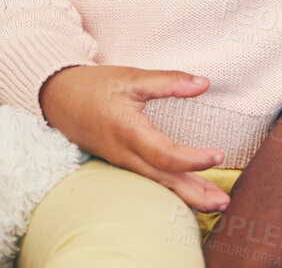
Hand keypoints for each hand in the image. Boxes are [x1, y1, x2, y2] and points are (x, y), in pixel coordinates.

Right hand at [39, 63, 229, 210]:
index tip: (218, 155)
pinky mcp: (121, 163)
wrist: (57, 98)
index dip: (192, 159)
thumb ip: (169, 81)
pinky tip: (189, 193)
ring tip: (215, 204)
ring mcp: (121, 161)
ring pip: (157, 184)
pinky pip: (149, 181)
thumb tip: (204, 83)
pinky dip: (171, 189)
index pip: (164, 154)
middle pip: (163, 180)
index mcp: (127, 131)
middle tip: (224, 202)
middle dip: (194, 193)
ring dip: (186, 196)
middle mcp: (124, 153)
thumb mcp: (131, 77)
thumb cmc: (94, 86)